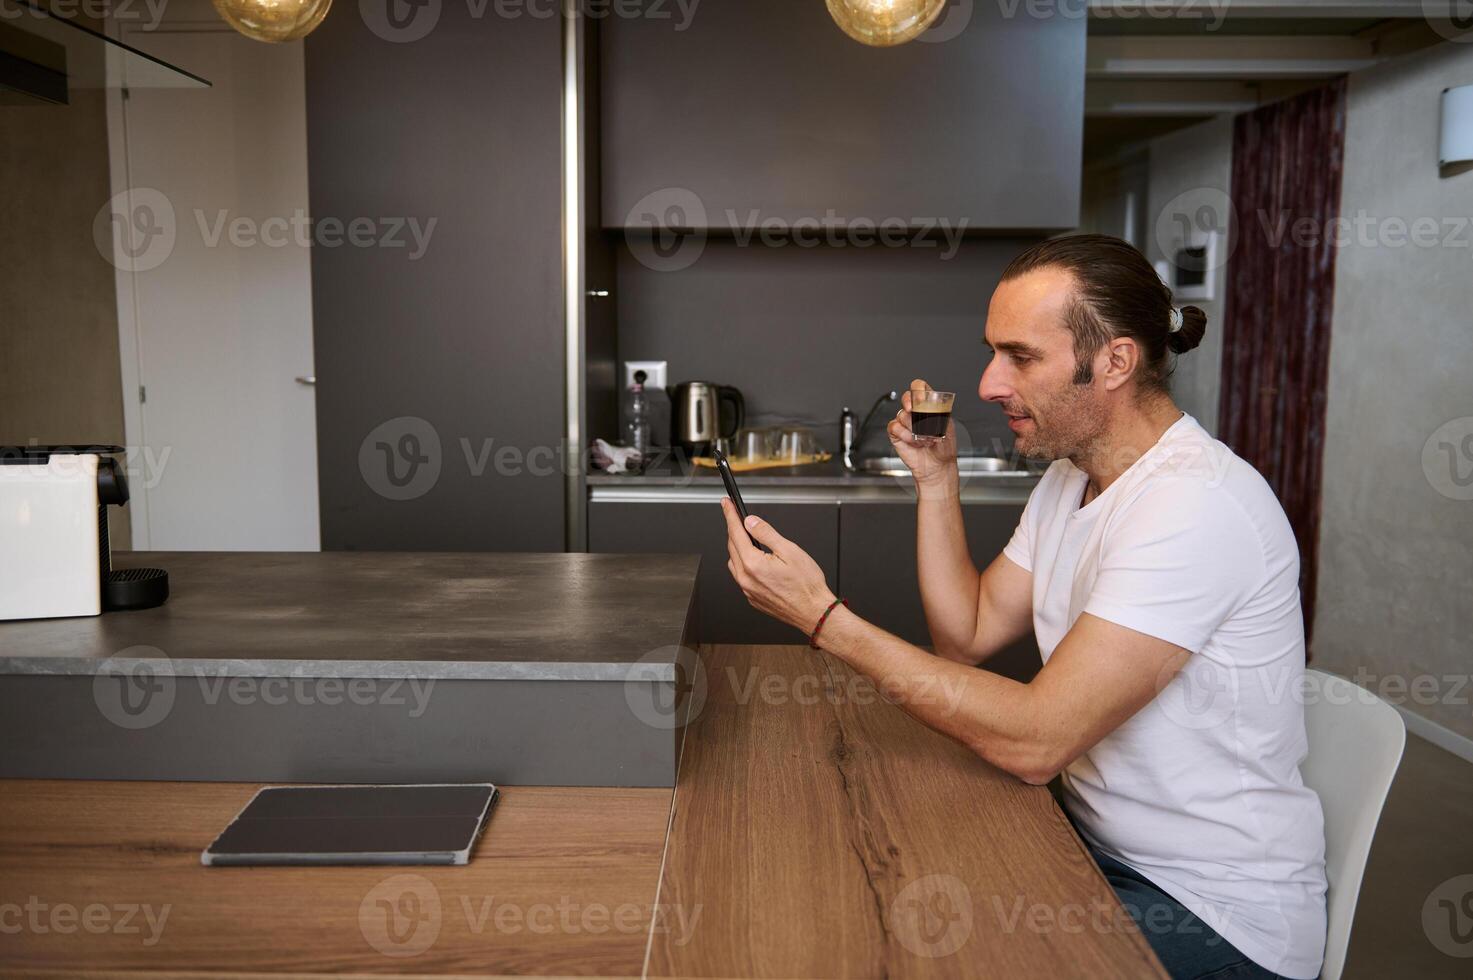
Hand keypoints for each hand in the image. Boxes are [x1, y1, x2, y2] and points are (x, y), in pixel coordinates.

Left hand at [721, 498, 835, 633]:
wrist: (814, 612)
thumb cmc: (807, 586)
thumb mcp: (789, 550)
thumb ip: (766, 533)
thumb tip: (751, 522)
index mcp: (752, 564)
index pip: (735, 533)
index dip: (730, 515)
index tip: (726, 504)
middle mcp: (746, 579)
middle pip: (732, 547)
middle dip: (734, 529)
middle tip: (738, 517)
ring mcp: (748, 591)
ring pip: (734, 563)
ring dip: (738, 548)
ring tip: (749, 539)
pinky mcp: (753, 599)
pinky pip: (741, 577)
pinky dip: (744, 565)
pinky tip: (756, 562)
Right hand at [886, 377, 957, 492]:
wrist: (937, 466)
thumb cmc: (944, 448)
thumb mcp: (946, 427)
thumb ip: (936, 414)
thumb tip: (927, 409)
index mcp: (929, 405)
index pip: (920, 387)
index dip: (918, 389)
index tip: (921, 399)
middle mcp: (916, 412)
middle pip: (906, 396)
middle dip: (910, 403)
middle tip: (915, 413)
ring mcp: (905, 422)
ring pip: (902, 415)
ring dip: (913, 428)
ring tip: (923, 439)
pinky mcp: (896, 433)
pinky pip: (895, 427)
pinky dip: (904, 435)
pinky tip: (913, 442)